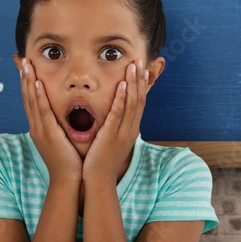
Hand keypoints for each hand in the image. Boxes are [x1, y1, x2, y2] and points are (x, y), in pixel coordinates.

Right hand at [19, 57, 82, 183]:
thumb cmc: (70, 160)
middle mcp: (36, 127)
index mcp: (40, 127)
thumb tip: (66, 113)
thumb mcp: (63, 138)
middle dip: (25, 78)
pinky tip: (38, 84)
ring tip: (26, 65)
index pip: (31, 100)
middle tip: (22, 59)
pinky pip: (43, 112)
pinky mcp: (49, 135)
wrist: (68, 180)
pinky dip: (39, 97)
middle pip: (28, 97)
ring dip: (29, 82)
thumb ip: (62, 125)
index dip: (28, 83)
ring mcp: (40, 130)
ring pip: (32, 102)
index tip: (26, 67)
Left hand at [83, 59, 148, 182]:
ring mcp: (122, 132)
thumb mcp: (112, 141)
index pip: (139, 103)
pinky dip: (121, 98)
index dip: (141, 85)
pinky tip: (122, 85)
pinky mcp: (112, 135)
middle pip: (139, 99)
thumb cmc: (102, 161)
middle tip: (140, 60)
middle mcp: (130, 128)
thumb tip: (113, 115)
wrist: (98, 181)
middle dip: (140, 79)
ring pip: (131, 103)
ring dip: (133, 83)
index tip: (141, 69)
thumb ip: (114, 127)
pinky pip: (118, 113)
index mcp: (130, 129)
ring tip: (133, 65)